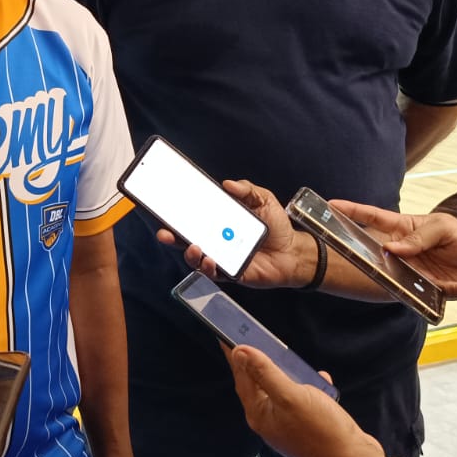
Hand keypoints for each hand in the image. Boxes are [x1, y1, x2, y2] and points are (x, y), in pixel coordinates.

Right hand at [156, 179, 319, 288]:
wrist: (294, 250)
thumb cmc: (276, 225)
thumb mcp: (263, 199)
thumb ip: (247, 189)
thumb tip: (227, 184)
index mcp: (219, 221)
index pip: (192, 217)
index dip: (175, 213)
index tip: (162, 208)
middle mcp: (215, 240)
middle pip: (186, 239)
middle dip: (171, 236)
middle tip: (164, 233)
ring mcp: (221, 257)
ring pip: (196, 258)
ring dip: (190, 253)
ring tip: (193, 246)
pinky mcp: (231, 273)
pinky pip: (215, 273)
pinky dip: (209, 267)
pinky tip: (210, 260)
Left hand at [226, 346, 384, 456]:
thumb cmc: (321, 431)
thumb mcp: (291, 396)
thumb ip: (265, 373)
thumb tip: (240, 352)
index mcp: (259, 414)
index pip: (241, 378)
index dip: (234, 355)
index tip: (226, 333)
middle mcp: (270, 419)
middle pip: (258, 382)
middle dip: (257, 359)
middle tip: (254, 335)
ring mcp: (289, 423)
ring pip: (282, 389)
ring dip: (286, 372)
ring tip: (285, 352)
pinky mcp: (308, 424)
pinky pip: (303, 397)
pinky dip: (309, 385)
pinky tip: (319, 377)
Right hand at [330, 201, 456, 298]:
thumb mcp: (444, 227)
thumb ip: (418, 237)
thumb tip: (391, 248)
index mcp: (404, 229)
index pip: (374, 218)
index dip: (352, 212)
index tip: (331, 205)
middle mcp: (404, 252)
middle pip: (377, 253)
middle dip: (363, 255)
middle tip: (352, 256)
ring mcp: (414, 272)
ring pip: (398, 279)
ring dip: (403, 281)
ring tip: (416, 277)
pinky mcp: (431, 290)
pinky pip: (431, 295)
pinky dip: (449, 292)